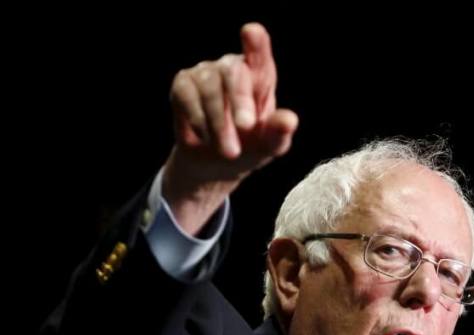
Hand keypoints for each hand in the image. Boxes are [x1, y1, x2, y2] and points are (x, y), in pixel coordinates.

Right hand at [162, 23, 297, 234]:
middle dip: (240, 101)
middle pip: (234, 72)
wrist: (217, 163)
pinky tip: (206, 137)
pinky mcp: (182, 84)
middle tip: (246, 127)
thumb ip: (279, 132)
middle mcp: (232, 67)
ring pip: (210, 88)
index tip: (251, 31)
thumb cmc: (250, 146)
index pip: (259, 54)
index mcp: (260, 75)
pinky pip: (187, 97)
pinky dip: (199, 121)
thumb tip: (290, 121)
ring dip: (219, 123)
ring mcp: (205, 72)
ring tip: (230, 152)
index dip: (255, 43)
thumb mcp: (270, 145)